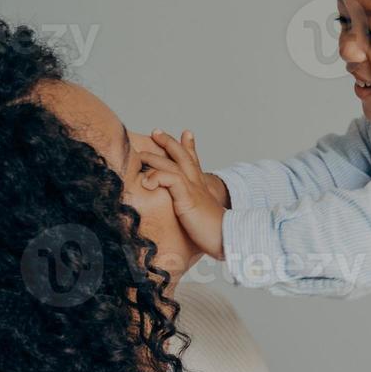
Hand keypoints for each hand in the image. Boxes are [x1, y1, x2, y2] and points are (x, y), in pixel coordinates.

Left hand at [140, 130, 226, 258]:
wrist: (229, 239)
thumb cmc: (216, 235)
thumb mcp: (203, 219)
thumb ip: (194, 213)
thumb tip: (188, 217)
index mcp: (202, 189)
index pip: (195, 162)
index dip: (190, 147)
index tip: (186, 133)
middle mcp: (199, 185)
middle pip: (184, 156)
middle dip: (169, 142)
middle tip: (156, 132)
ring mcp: (194, 190)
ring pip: (173, 165)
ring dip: (155, 158)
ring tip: (140, 155)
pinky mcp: (188, 199)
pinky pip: (171, 179)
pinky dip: (157, 177)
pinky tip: (146, 182)